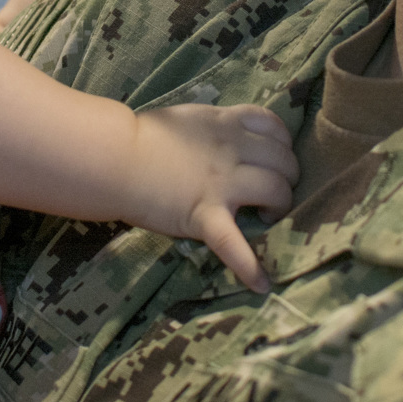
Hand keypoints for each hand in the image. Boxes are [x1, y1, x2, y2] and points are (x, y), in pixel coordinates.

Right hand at [128, 105, 295, 293]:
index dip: (283, 146)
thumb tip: (231, 134)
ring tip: (268, 218)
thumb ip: (215, 125)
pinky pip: (235, 243)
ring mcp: (222, 184)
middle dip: (287, 177)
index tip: (275, 159)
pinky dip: (250, 267)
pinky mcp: (205, 215)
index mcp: (227, 124)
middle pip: (284, 161)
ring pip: (277, 191)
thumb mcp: (189, 118)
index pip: (276, 129)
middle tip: (272, 193)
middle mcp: (233, 150)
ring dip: (281, 206)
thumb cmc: (143, 137)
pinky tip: (261, 284)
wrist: (115, 158)